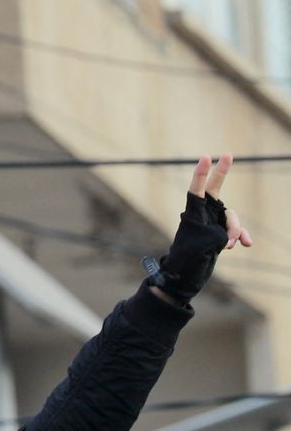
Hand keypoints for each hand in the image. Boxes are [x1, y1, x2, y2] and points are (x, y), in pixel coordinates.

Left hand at [151, 154, 252, 304]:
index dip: (202, 173)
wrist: (186, 276)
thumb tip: (232, 235)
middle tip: (227, 154)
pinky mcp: (220, 233)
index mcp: (193, 213)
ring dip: (235, 229)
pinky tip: (245, 244)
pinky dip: (241, 236)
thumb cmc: (188, 259)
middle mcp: (202, 214)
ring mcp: (212, 223)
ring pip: (232, 217)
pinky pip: (236, 230)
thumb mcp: (204, 244)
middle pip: (215, 190)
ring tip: (229, 246)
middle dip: (222, 173)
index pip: (197, 189)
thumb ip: (220, 233)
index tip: (206, 157)